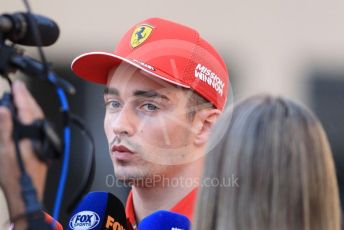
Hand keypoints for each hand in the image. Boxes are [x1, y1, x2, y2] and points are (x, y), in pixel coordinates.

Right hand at [0, 81, 47, 222]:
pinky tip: (28, 117)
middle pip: (35, 112)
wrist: (27, 193)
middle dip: (27, 98)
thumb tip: (5, 109)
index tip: (17, 86)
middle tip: (19, 88)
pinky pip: (39, 126)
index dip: (21, 96)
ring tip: (23, 98)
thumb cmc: (15, 175)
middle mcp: (41, 135)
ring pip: (38, 119)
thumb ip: (5, 128)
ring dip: (31, 107)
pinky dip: (33, 118)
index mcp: (31, 133)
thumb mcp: (4, 150)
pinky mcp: (43, 146)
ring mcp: (43, 140)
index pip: (27, 109)